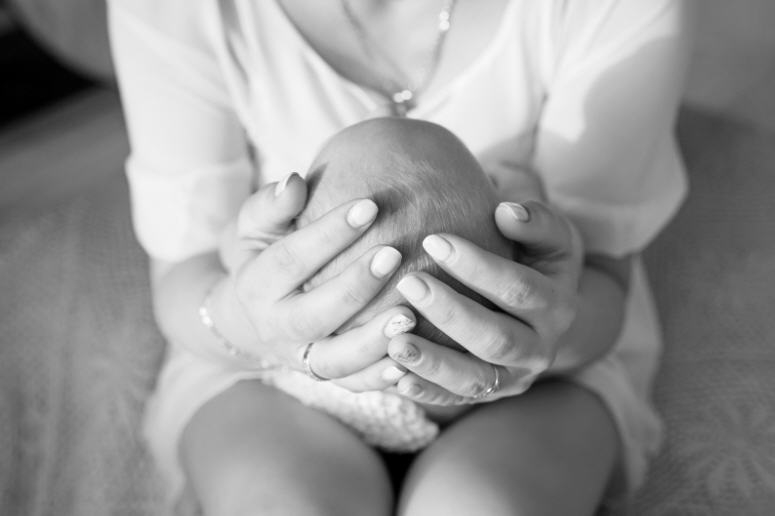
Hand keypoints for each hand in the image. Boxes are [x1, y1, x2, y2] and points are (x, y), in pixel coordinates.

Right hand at [212, 173, 415, 390]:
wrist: (248, 316)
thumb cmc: (264, 256)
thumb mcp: (255, 228)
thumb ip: (271, 206)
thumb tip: (293, 182)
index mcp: (256, 285)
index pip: (291, 258)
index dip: (329, 233)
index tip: (370, 205)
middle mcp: (276, 328)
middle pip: (313, 314)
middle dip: (355, 286)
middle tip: (395, 254)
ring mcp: (300, 358)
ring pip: (335, 361)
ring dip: (373, 342)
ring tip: (411, 316)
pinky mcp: (324, 378)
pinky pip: (353, 386)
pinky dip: (380, 379)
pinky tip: (410, 362)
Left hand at [386, 200, 582, 404]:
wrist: (546, 313)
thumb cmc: (538, 261)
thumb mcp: (550, 238)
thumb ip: (536, 222)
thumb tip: (506, 211)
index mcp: (557, 306)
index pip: (518, 288)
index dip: (478, 267)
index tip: (433, 239)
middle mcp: (540, 349)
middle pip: (496, 339)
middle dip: (450, 312)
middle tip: (408, 283)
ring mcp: (514, 379)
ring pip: (475, 379)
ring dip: (433, 363)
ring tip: (393, 342)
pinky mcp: (488, 395)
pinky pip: (455, 400)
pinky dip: (426, 391)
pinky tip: (395, 377)